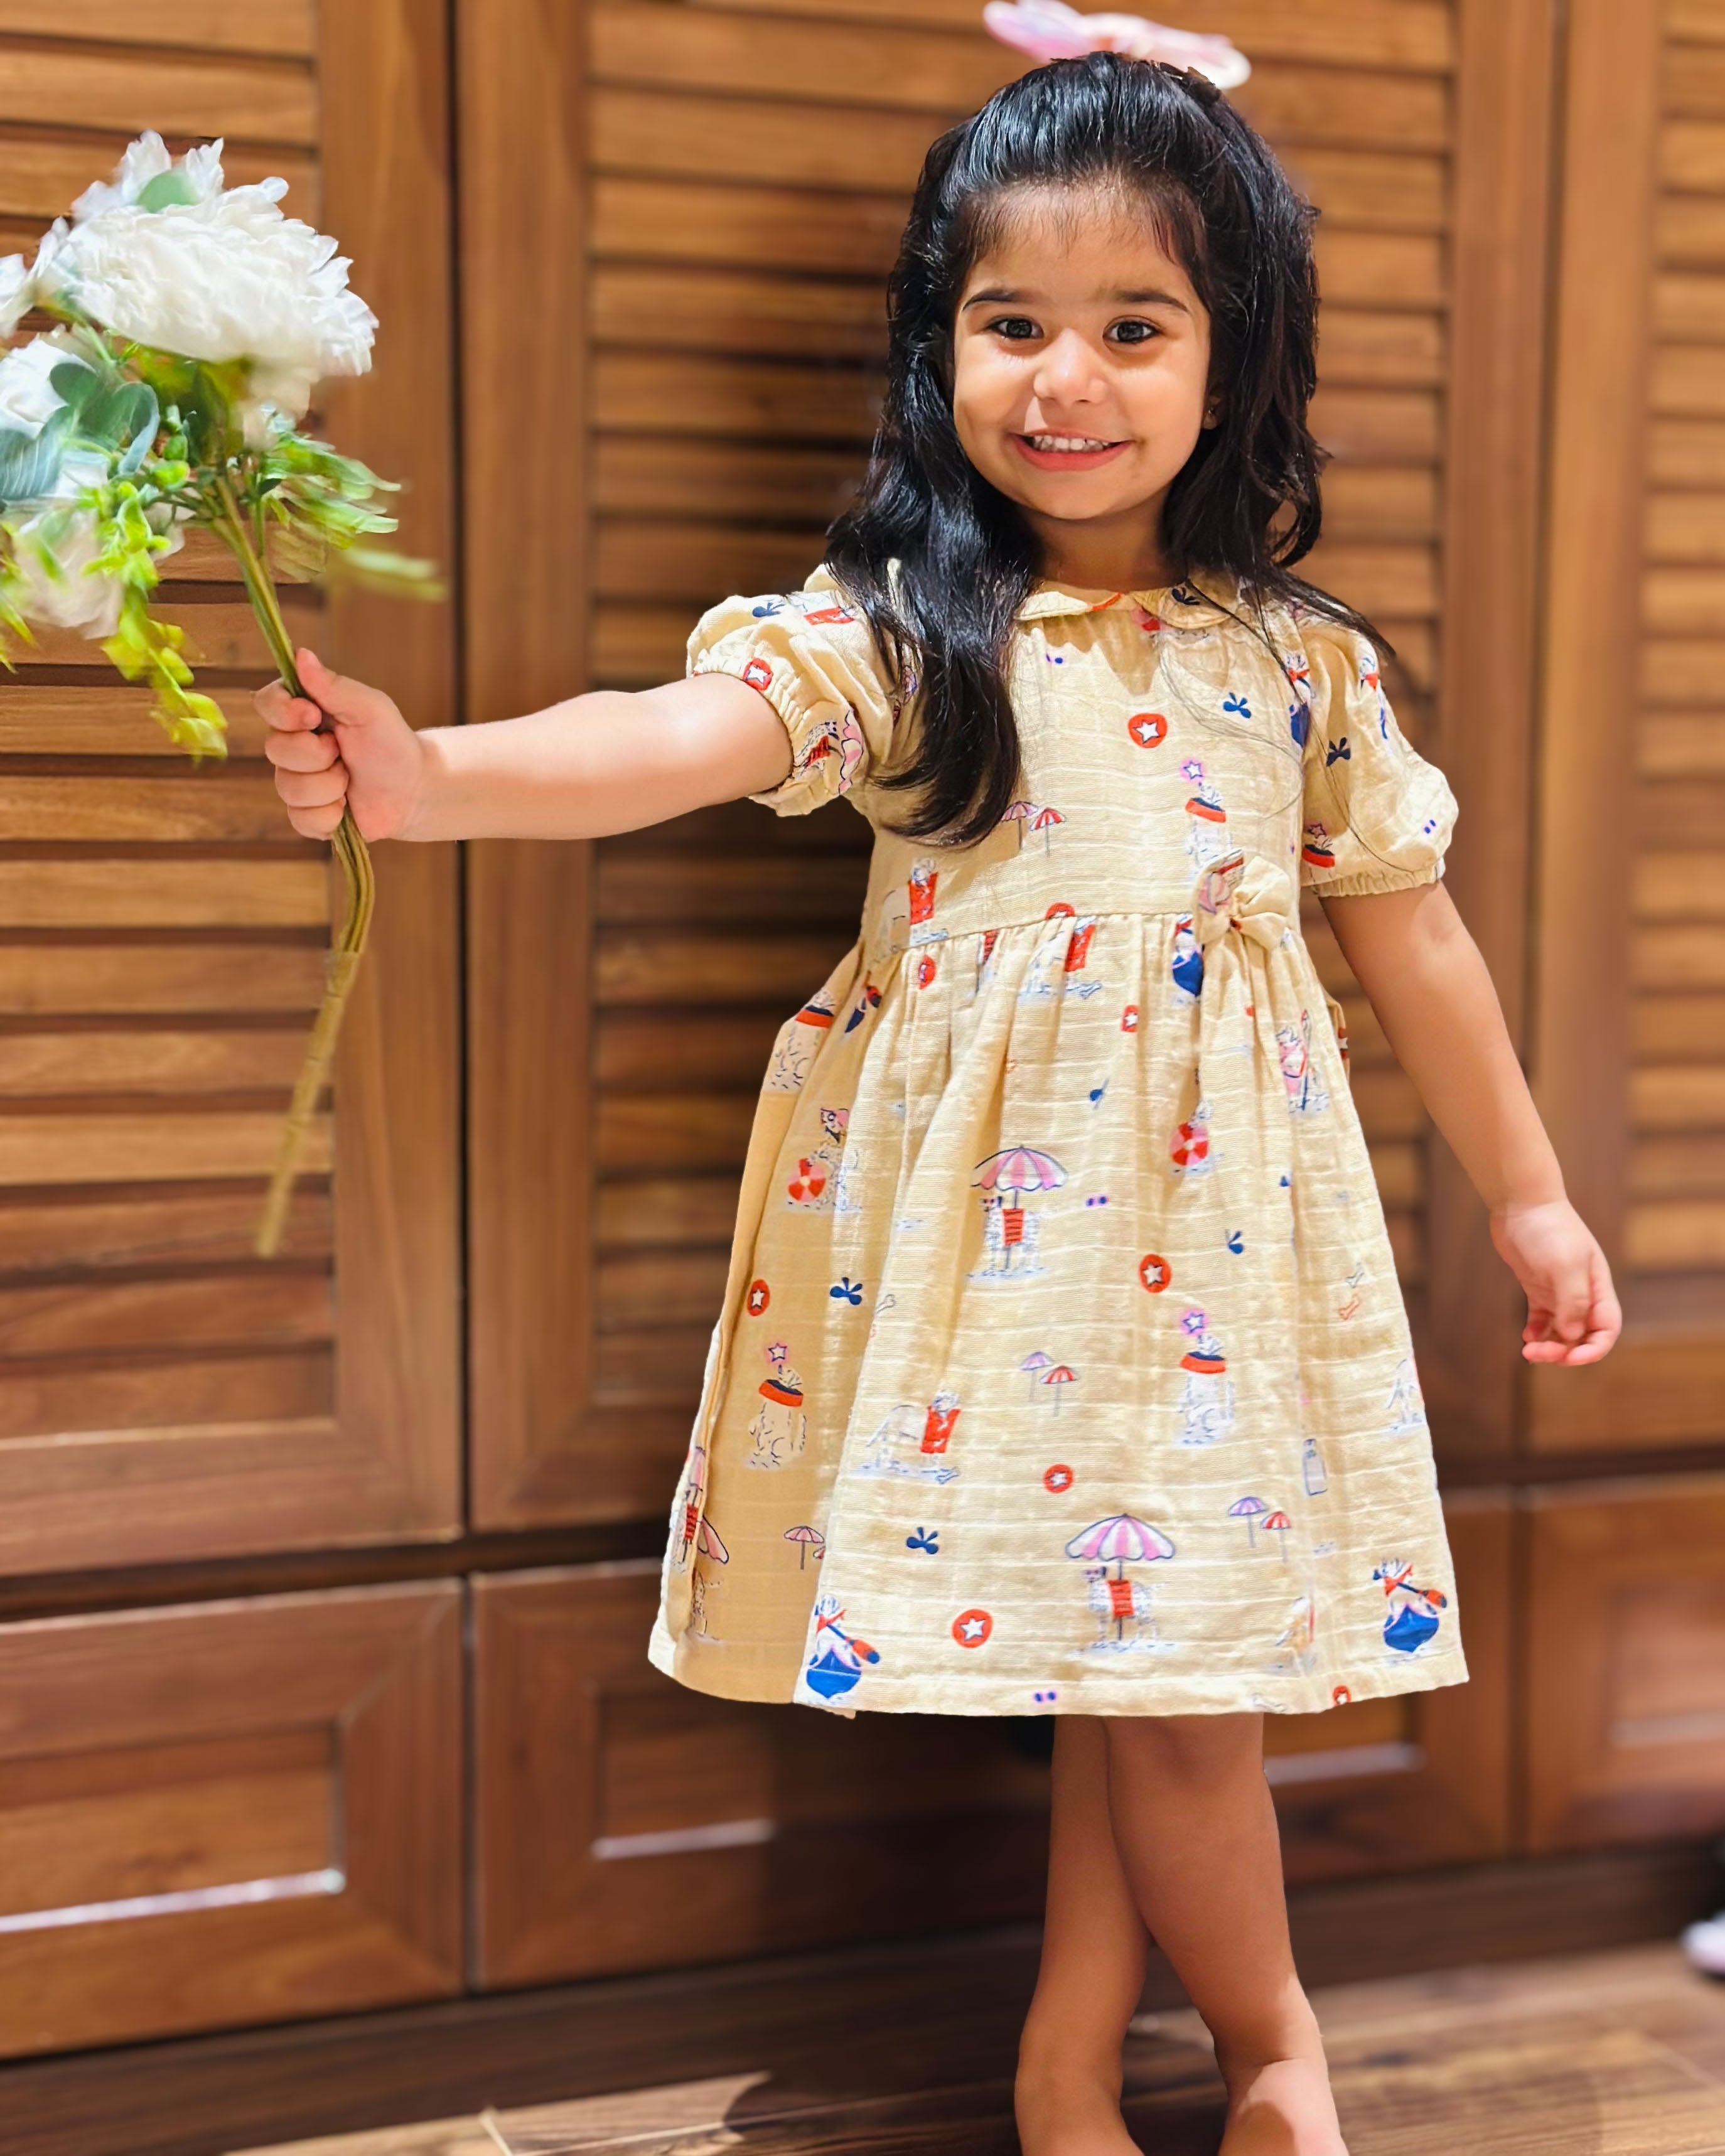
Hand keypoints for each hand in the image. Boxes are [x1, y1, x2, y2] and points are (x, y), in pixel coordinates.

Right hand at [255, 647, 426, 842]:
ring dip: (330, 786)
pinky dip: (331, 816)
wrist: (413, 791)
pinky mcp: (305, 815)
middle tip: (344, 753)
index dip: (283, 712)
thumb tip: (301, 654)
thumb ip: (334, 686)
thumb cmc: (392, 743)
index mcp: (303, 713)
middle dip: (318, 754)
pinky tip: (347, 808)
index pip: (266, 703)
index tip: (314, 716)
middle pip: (275, 749)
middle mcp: (291, 746)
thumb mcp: (370, 709)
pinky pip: (301, 819)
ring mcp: (295, 782)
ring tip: (350, 780)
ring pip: (289, 787)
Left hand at [1490, 1198, 1621, 1363]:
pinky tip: (1526, 1336)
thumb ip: (1573, 1303)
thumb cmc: (1549, 1230)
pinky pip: (1542, 1318)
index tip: (1571, 1359)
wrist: (1522, 1204)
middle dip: (1564, 1351)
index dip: (1593, 1350)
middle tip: (1537, 1353)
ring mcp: (1559, 1290)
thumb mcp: (1566, 1266)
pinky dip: (1537, 1331)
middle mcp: (1582, 1293)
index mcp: (1598, 1289)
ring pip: (1561, 1331)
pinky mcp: (1538, 1287)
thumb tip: (1574, 1336)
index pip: (1606, 1330)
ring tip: (1529, 1349)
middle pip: (1582, 1336)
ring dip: (1549, 1345)